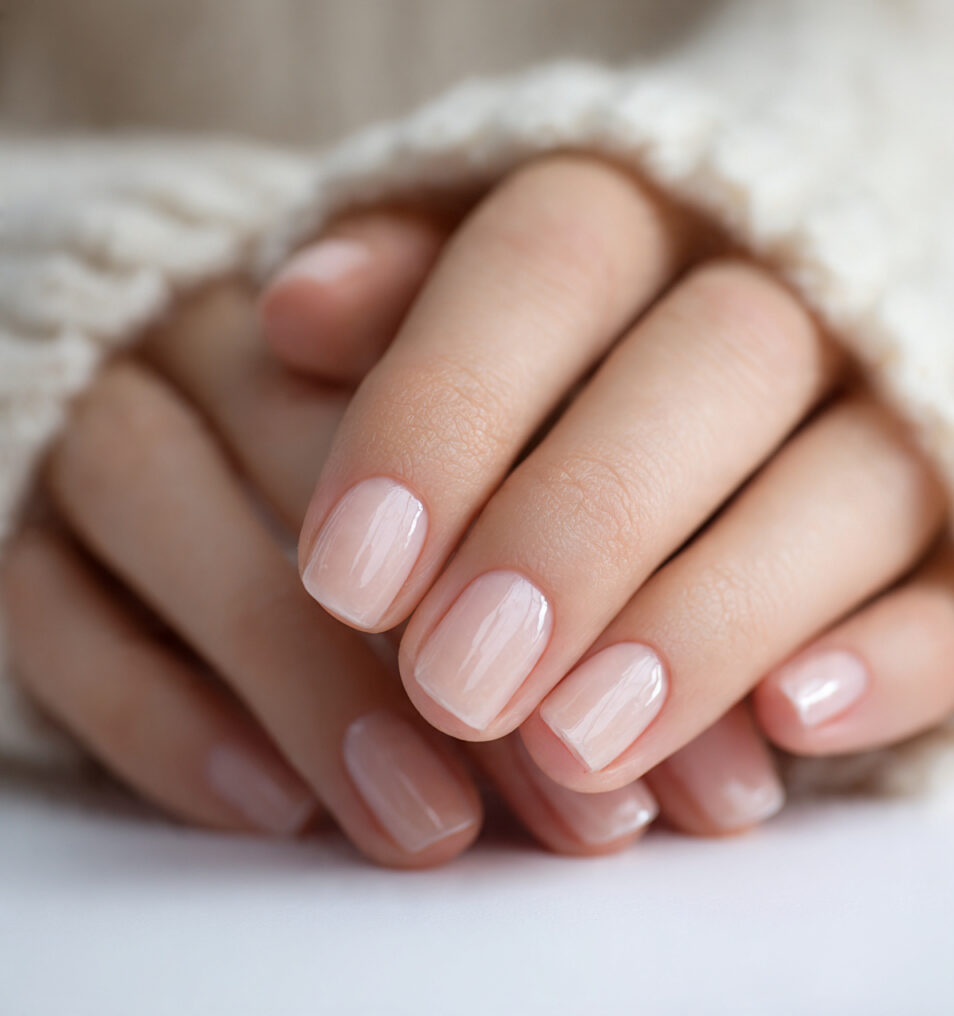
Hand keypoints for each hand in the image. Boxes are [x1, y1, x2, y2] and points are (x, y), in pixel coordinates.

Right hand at [2, 281, 660, 863]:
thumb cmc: (407, 407)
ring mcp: (112, 406)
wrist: (195, 377)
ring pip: (174, 509)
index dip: (569, 525)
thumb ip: (603, 500)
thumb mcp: (525, 418)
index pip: (477, 344)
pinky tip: (271, 807)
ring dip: (311, 688)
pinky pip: (54, 604)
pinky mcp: (22, 511)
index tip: (654, 699)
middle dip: (454, 634)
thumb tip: (739, 686)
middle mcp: (227, 319)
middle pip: (325, 439)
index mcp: (379, 270)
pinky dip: (162, 714)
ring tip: (428, 825)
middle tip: (577, 793)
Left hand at [262, 154, 953, 828]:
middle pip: (715, 365)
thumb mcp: (467, 296)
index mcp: (649, 210)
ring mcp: (897, 406)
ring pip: (848, 485)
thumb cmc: (580, 331)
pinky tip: (791, 722)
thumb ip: (394, 305)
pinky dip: (888, 657)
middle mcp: (790, 290)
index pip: (550, 264)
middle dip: (577, 532)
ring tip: (578, 743)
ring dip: (709, 618)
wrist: (789, 310)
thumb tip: (294, 314)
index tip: (349, 576)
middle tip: (457, 687)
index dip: (445, 413)